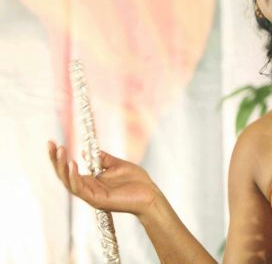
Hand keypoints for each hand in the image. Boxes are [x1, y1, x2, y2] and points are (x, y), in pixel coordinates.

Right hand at [47, 140, 161, 220]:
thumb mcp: (117, 164)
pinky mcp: (96, 199)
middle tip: (50, 144)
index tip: (53, 143)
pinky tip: (72, 163)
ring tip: (60, 151)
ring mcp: (91, 195)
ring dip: (62, 166)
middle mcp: (88, 188)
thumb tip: (86, 151)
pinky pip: (79, 188)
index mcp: (91, 181)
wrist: (150, 194)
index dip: (60, 157)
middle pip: (64, 175)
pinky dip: (74, 176)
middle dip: (55, 160)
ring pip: (68, 182)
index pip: (69, 169)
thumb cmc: (136, 181)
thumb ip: (102, 159)